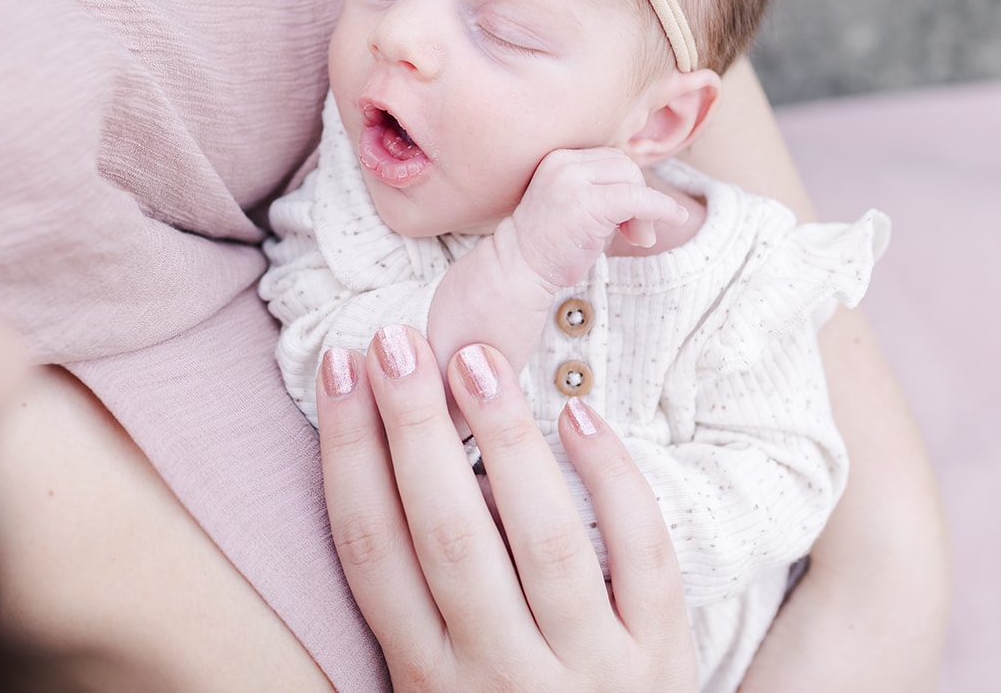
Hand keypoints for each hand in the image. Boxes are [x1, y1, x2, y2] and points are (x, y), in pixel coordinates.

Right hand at [317, 325, 696, 692]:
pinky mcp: (662, 659)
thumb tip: (391, 468)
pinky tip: (580, 416)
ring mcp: (586, 670)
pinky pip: (642, 557)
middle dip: (415, 431)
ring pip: (543, 539)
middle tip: (395, 341)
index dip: (348, 455)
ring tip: (475, 358)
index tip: (338, 370)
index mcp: (426, 679)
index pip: (370, 552)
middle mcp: (497, 676)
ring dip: (504, 442)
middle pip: (446, 535)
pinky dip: (613, 483)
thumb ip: (420, 607)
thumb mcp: (444, 688)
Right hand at [505, 148, 688, 292]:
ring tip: (638, 238)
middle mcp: (564, 162)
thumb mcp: (574, 202)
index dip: (628, 185)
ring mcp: (573, 180)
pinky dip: (661, 208)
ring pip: (632, 177)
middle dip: (639, 195)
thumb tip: (647, 189)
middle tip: (638, 232)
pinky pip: (638, 197)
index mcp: (559, 157)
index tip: (628, 218)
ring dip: (646, 208)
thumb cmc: (549, 242)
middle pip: (625, 164)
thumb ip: (602, 188)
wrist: (518, 267)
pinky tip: (676, 218)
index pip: (611, 158)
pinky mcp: (587, 203)